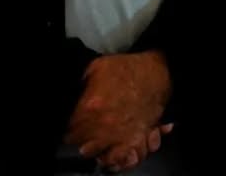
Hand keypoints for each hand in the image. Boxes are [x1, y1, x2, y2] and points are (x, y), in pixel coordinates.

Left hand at [63, 52, 171, 169]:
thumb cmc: (128, 68)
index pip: (69, 133)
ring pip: (107, 159)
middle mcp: (106, 126)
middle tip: (88, 135)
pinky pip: (131, 159)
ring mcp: (124, 135)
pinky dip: (126, 158)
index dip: (70, 130)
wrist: (157, 70)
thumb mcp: (96, 67)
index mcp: (90, 108)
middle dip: (85, 142)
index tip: (73, 127)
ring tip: (104, 146)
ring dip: (104, 153)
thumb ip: (79, 84)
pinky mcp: (140, 138)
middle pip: (86, 150)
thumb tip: (68, 93)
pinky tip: (122, 151)